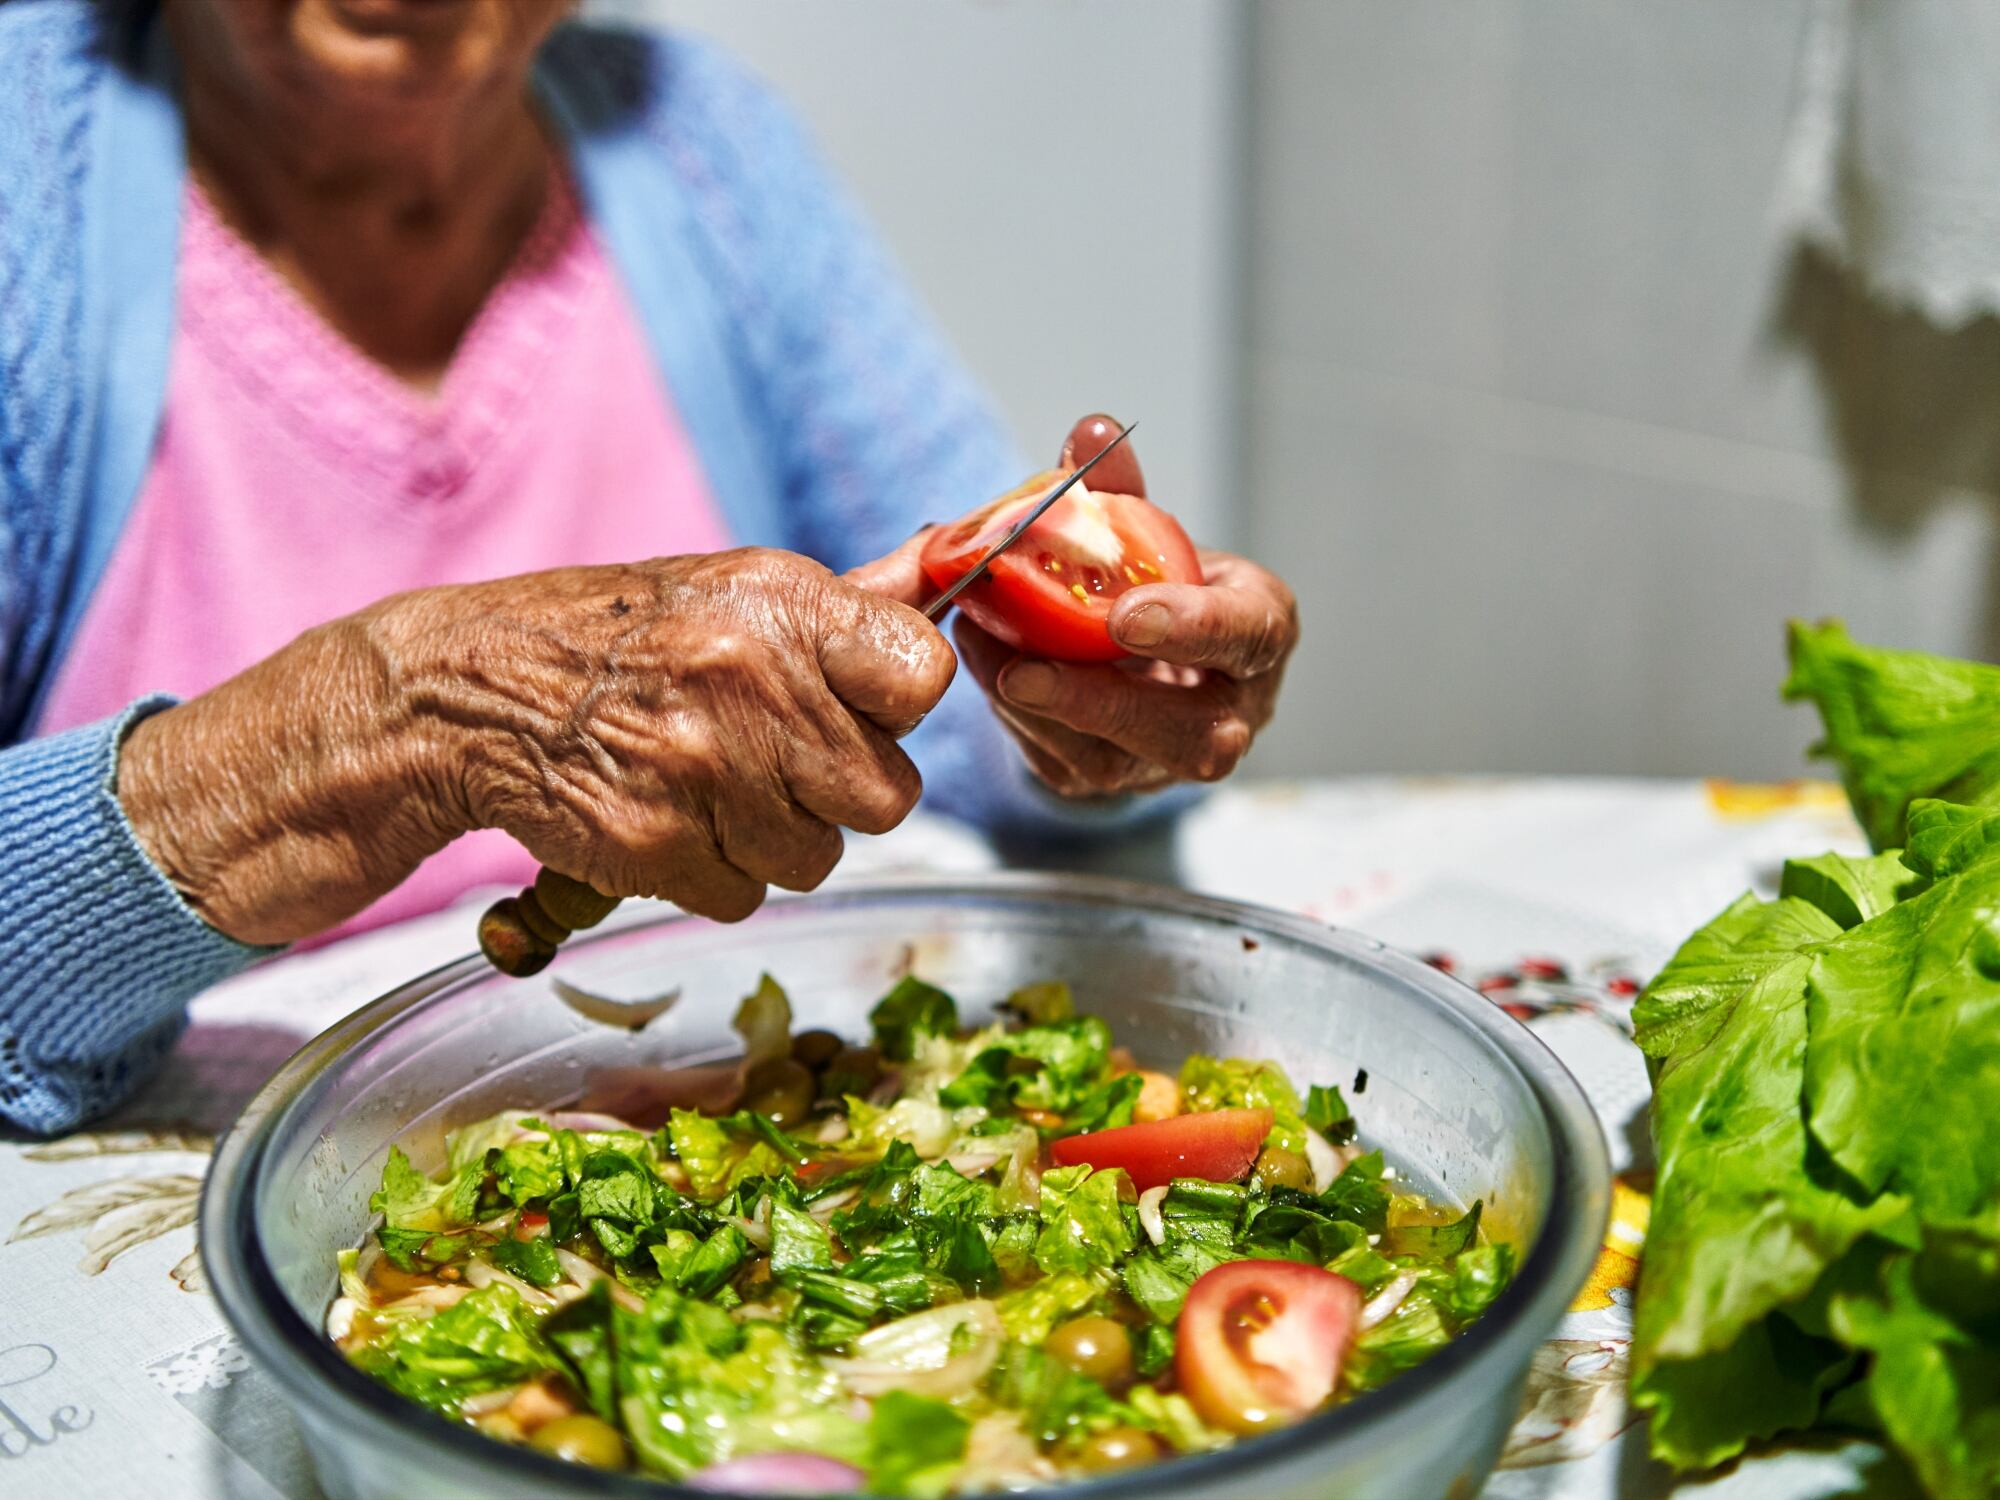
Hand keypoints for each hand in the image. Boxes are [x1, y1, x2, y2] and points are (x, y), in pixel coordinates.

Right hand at [119, 549, 953, 944]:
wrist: (457, 696)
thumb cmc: (608, 641)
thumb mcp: (723, 592)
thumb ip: (834, 619)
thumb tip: (942, 604)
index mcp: (780, 604)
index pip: (920, 677)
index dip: (897, 709)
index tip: (863, 711)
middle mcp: (750, 681)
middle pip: (886, 795)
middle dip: (835, 794)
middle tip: (772, 764)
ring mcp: (702, 769)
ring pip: (818, 858)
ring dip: (770, 841)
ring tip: (703, 787)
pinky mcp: (657, 847)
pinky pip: (744, 897)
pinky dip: (708, 876)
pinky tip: (661, 822)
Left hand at [847, 421, 1295, 797]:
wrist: (1141, 659)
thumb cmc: (1155, 583)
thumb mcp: (1146, 530)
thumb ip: (1122, 490)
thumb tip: (1090, 432)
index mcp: (1260, 633)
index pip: (1248, 635)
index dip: (1192, 628)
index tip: (1127, 613)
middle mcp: (1231, 712)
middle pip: (1189, 734)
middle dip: (1102, 703)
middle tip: (1025, 672)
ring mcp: (1168, 762)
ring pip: (1111, 761)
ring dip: (1033, 707)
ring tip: (980, 646)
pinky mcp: (1107, 780)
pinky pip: (1058, 761)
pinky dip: (1010, 713)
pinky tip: (980, 660)